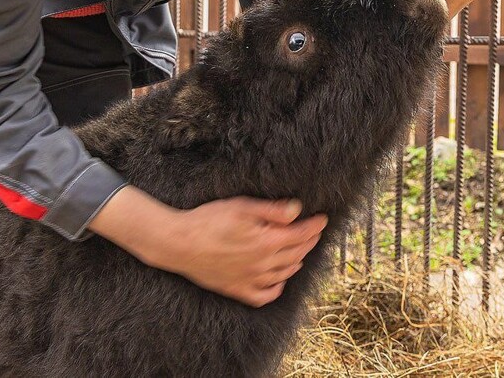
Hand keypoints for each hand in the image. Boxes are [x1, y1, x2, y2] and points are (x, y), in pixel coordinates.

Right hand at [167, 197, 327, 306]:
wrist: (179, 243)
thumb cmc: (208, 220)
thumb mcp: (242, 207)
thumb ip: (272, 211)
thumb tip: (298, 210)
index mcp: (266, 242)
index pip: (300, 234)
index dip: (314, 226)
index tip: (324, 218)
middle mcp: (263, 264)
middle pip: (296, 253)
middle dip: (309, 241)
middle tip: (315, 232)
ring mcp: (250, 279)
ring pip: (284, 274)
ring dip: (297, 261)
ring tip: (301, 251)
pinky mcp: (236, 289)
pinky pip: (264, 295)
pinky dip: (276, 289)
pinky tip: (279, 281)